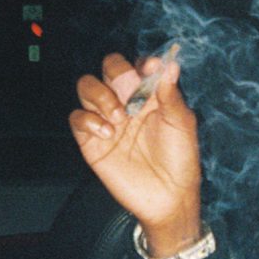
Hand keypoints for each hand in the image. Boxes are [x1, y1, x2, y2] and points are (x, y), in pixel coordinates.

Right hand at [69, 52, 202, 255]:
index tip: (151, 67)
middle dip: (116, 70)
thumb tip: (170, 64)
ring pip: (86, 86)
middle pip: (109, 68)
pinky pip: (77, 118)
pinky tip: (108, 133)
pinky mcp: (91, 140)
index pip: (138, 65)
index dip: (142, 62)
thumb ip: (171, 95)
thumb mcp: (181, 124)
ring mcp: (107, 119)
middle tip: (129, 89)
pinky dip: (88, 119)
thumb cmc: (180, 159)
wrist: (167, 196)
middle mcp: (126, 101)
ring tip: (119, 117)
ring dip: (100, 94)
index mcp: (149, 94)